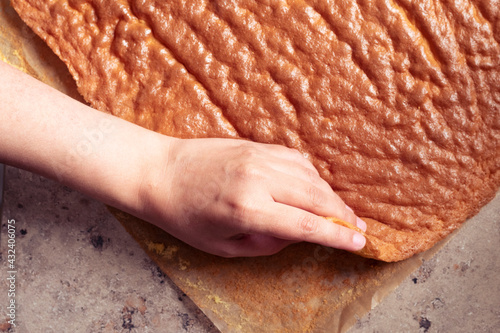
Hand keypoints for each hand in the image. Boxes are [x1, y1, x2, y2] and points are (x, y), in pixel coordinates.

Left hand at [139, 138, 365, 256]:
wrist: (159, 172)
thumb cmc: (184, 216)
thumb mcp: (222, 246)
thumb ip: (265, 244)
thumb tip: (297, 235)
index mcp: (247, 210)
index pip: (306, 225)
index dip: (337, 235)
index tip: (359, 242)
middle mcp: (258, 179)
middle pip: (316, 198)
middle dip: (342, 215)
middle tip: (359, 228)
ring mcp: (258, 157)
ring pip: (310, 176)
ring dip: (330, 195)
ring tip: (341, 211)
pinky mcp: (255, 145)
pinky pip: (295, 159)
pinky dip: (311, 175)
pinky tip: (315, 187)